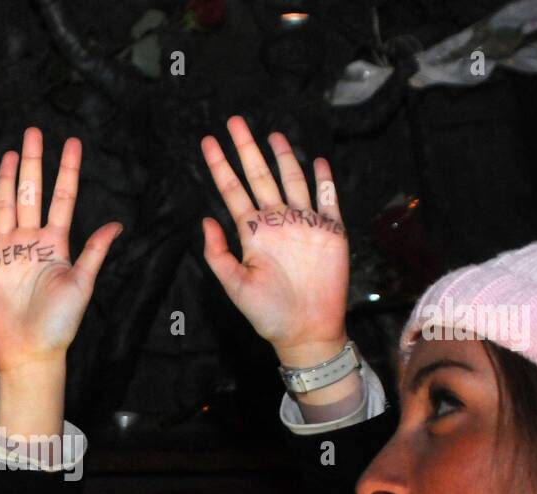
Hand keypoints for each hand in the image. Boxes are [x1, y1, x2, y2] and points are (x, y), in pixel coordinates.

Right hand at [0, 128, 121, 375]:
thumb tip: (117, 225)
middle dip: (34, 163)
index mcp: (56, 244)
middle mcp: (30, 242)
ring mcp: (6, 251)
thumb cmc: (59, 324)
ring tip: (13, 153)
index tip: (71, 143)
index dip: (66, 171)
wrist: (28, 350)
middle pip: (31, 193)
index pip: (62, 198)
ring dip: (9, 179)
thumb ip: (94, 252)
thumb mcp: (81, 285)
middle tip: (34, 131)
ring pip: (6, 206)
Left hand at [201, 118, 347, 368]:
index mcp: (252, 233)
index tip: (208, 142)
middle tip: (234, 120)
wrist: (306, 330)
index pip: (232, 191)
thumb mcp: (234, 286)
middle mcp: (277, 222)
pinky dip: (324, 180)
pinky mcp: (331, 231)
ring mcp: (304, 224)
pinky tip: (317, 161)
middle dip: (247, 149)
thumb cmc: (268, 313)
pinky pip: (328, 199)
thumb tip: (204, 219)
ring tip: (272, 134)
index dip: (220, 166)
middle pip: (259, 176)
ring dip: (283, 157)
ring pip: (292, 180)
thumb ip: (217, 254)